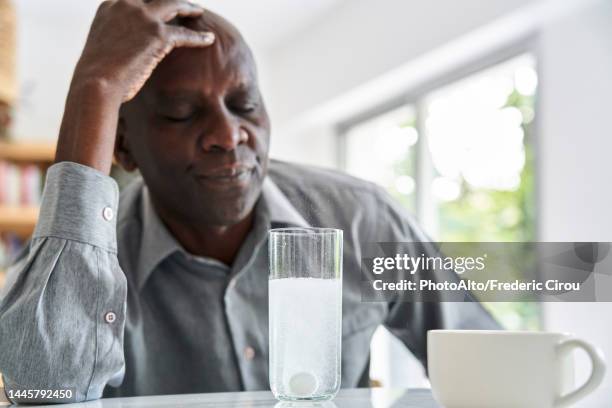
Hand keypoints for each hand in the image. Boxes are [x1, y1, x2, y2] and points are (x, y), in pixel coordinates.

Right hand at [75, 0, 214, 101]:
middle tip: (185, 4)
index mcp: (110, 5)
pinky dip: (199, 37)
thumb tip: (125, 49)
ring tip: (199, 13)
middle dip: (173, 0)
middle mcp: (126, 4)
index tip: (161, 5)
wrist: (95, 83)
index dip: (151, 2)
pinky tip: (209, 39)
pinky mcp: (157, 34)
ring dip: (189, 8)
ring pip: (174, 4)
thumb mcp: (103, 46)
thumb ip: (116, 37)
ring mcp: (143, 17)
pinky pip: (184, 33)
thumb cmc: (96, 75)